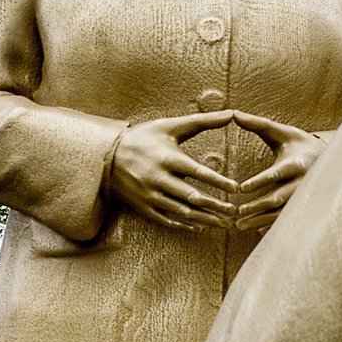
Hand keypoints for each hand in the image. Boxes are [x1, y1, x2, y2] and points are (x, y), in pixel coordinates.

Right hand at [104, 110, 239, 230]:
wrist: (104, 156)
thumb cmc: (143, 138)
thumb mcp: (170, 126)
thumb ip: (203, 121)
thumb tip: (232, 113)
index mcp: (168, 158)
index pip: (198, 172)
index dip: (219, 181)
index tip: (236, 188)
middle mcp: (159, 179)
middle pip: (192, 196)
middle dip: (216, 205)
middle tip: (235, 211)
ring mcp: (150, 195)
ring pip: (182, 212)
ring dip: (205, 219)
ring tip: (225, 224)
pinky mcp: (143, 207)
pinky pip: (166, 220)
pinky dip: (184, 225)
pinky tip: (201, 227)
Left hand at [232, 110, 327, 231]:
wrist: (332, 159)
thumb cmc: (300, 144)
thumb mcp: (282, 132)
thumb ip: (258, 124)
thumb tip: (233, 113)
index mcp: (297, 164)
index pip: (277, 174)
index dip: (260, 181)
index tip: (241, 188)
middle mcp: (303, 183)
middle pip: (279, 198)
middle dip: (257, 206)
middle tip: (237, 211)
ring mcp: (304, 197)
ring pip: (281, 213)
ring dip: (259, 220)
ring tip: (238, 225)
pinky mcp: (304, 206)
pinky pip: (287, 220)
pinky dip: (271, 227)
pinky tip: (255, 231)